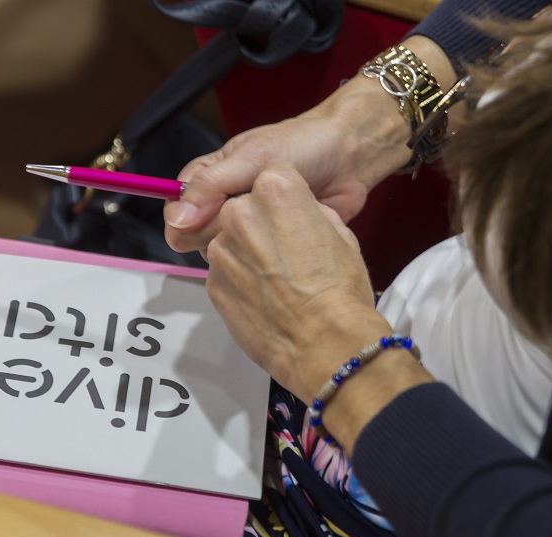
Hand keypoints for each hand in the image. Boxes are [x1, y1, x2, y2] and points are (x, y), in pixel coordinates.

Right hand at [165, 36, 456, 256]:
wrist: (352, 156)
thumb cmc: (303, 145)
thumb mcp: (251, 159)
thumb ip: (211, 187)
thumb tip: (178, 221)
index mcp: (211, 176)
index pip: (178, 206)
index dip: (183, 222)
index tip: (198, 227)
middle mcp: (224, 201)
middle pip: (196, 233)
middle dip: (214, 233)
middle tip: (242, 223)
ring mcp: (249, 223)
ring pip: (224, 250)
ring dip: (238, 247)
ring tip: (263, 235)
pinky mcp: (271, 241)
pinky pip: (254, 257)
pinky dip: (261, 256)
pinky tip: (276, 250)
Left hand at [206, 162, 432, 447]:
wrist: (325, 345)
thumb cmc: (341, 288)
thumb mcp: (341, 234)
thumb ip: (310, 214)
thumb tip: (299, 216)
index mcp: (276, 190)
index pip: (272, 176)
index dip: (286, 198)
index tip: (296, 217)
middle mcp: (239, 213)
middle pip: (243, 207)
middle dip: (260, 224)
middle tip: (286, 252)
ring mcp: (220, 250)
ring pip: (230, 241)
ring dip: (247, 254)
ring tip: (275, 280)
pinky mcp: (210, 283)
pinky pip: (225, 272)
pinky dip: (238, 281)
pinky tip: (263, 299)